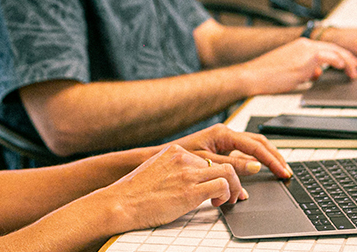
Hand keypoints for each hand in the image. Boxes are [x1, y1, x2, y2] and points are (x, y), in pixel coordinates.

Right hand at [97, 143, 244, 233]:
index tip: (224, 182)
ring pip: (228, 171)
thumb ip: (174, 170)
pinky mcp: (190, 191)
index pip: (208, 156)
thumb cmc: (135, 193)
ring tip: (231, 199)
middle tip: (234, 194)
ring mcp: (188, 173)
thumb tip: (189, 181)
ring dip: (235, 188)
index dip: (219, 172)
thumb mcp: (156, 171)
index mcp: (175, 151)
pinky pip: (223, 186)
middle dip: (233, 179)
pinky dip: (227, 196)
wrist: (122, 202)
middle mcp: (183, 158)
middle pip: (222, 162)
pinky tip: (218, 204)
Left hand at [173, 123, 291, 179]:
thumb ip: (232, 165)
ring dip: (267, 158)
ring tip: (280, 170)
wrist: (164, 157)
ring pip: (253, 147)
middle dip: (274, 156)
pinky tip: (262, 171)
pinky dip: (255, 162)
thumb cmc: (181, 157)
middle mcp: (226, 134)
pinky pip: (244, 154)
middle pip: (259, 142)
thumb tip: (256, 167)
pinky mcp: (223, 148)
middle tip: (286, 171)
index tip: (282, 171)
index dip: (271, 159)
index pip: (255, 146)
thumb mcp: (208, 163)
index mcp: (223, 134)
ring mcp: (225, 141)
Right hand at [240, 37, 356, 94]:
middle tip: (356, 67)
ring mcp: (305, 50)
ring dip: (348, 61)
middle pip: (334, 47)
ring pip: (335, 51)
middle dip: (348, 57)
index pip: (325, 48)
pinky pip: (329, 57)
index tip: (347, 63)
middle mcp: (304, 44)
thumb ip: (305, 70)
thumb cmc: (267, 75)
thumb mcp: (291, 71)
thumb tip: (316, 74)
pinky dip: (339, 61)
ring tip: (354, 71)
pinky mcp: (306, 58)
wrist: (254, 75)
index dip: (339, 55)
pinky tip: (344, 68)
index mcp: (300, 45)